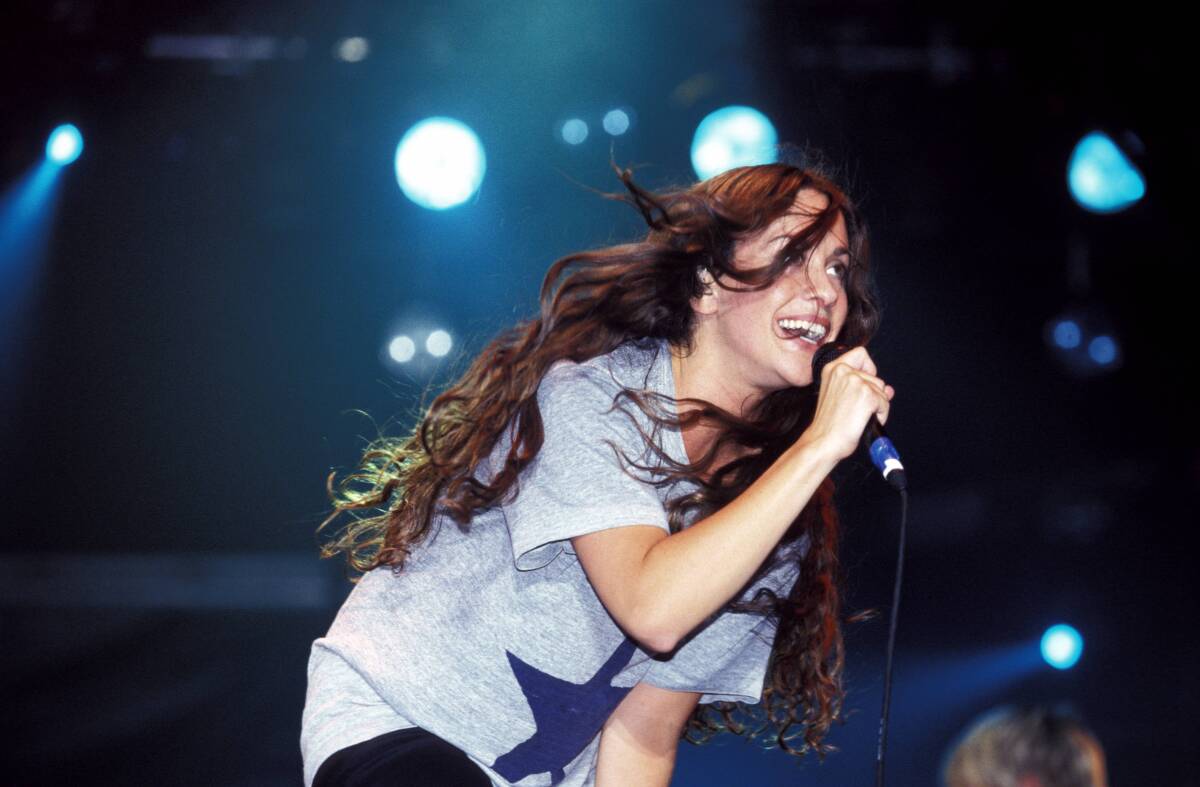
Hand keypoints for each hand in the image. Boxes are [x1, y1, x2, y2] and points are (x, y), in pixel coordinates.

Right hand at [798, 345, 893, 463]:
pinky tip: (864, 421)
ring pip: (882, 391)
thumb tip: (888, 389)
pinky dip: (880, 415)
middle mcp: (843, 371)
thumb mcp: (841, 398)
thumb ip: (863, 388)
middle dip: (873, 395)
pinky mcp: (867, 395)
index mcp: (831, 369)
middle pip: (876, 377)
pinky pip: (885, 403)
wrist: (823, 442)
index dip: (868, 368)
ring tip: (859, 417)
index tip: (865, 382)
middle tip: (857, 409)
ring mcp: (856, 382)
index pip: (860, 353)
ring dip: (877, 406)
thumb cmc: (828, 425)